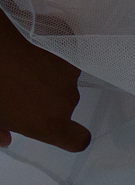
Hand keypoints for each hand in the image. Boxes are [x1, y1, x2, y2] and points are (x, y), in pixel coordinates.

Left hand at [0, 13, 90, 151]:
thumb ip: (0, 131)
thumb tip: (5, 140)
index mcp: (49, 123)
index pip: (77, 139)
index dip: (72, 136)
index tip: (60, 130)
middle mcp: (66, 100)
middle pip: (65, 105)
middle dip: (47, 99)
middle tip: (19, 88)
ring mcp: (68, 72)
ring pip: (63, 79)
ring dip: (48, 75)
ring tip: (22, 64)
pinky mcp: (65, 45)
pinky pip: (63, 53)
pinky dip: (51, 51)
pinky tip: (32, 47)